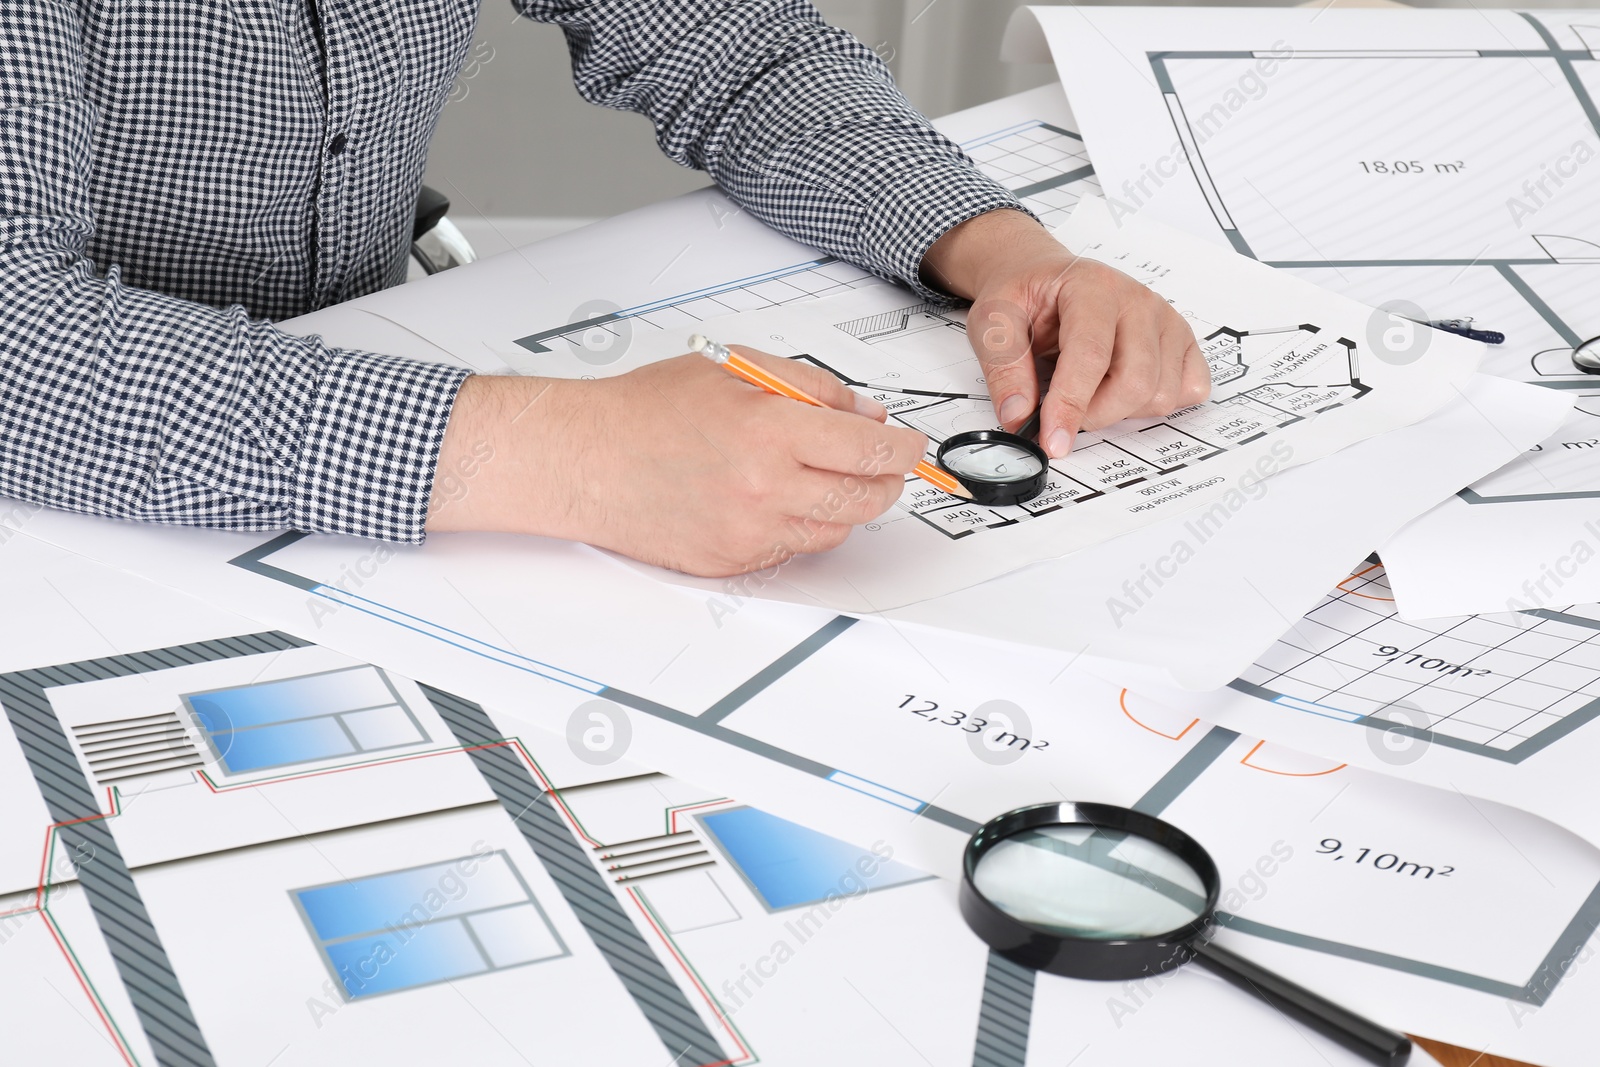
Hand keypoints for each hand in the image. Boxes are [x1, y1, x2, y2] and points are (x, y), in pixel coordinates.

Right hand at [426, 349, 926, 575]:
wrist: (583, 460)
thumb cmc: (645, 411)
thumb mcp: (734, 370)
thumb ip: (809, 388)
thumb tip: (863, 414)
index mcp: (770, 431)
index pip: (871, 451)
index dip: (903, 449)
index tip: (908, 445)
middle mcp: (764, 489)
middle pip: (866, 500)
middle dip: (886, 481)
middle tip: (883, 465)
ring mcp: (749, 533)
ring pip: (834, 530)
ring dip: (844, 504)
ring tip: (823, 475)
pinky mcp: (731, 562)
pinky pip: (792, 549)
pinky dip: (800, 525)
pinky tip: (779, 497)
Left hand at [921, 208, 1209, 456]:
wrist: (1045, 277)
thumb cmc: (1026, 295)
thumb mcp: (993, 320)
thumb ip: (1004, 368)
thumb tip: (1018, 416)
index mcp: (1092, 287)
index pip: (1090, 356)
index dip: (1070, 406)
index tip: (1053, 442)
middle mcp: (1138, 301)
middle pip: (1135, 383)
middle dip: (1094, 415)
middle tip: (1061, 412)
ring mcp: (1166, 321)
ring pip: (1161, 394)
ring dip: (1121, 411)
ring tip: (1089, 391)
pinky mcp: (1181, 342)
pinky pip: (1188, 391)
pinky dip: (1155, 404)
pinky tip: (1122, 389)